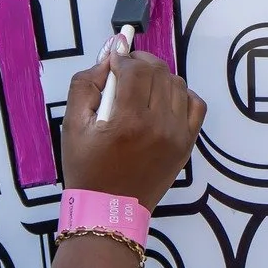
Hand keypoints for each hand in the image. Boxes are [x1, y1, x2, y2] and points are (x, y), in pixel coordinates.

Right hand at [61, 50, 205, 209]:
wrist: (110, 210)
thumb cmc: (87, 168)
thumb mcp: (72, 125)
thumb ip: (86, 84)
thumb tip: (108, 57)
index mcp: (127, 121)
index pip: (135, 69)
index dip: (122, 58)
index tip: (113, 62)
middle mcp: (158, 126)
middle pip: (158, 72)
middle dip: (139, 62)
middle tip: (125, 70)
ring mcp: (177, 136)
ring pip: (177, 84)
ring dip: (159, 77)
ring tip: (141, 87)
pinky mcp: (187, 144)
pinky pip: (195, 105)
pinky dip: (181, 95)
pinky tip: (163, 100)